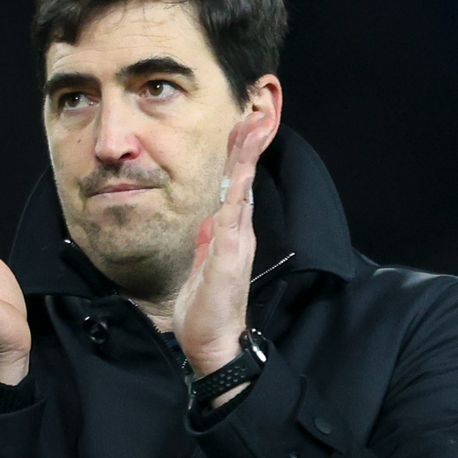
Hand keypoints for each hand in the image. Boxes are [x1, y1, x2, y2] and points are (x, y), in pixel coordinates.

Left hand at [173, 112, 274, 398]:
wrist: (214, 343)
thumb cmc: (206, 310)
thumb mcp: (203, 267)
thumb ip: (207, 243)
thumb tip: (207, 222)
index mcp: (232, 233)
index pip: (236, 186)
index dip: (238, 156)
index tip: (242, 127)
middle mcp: (240, 232)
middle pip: (244, 179)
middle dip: (249, 145)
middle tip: (255, 113)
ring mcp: (237, 241)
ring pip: (242, 189)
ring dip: (246, 157)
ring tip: (252, 126)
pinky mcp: (230, 254)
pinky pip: (234, 215)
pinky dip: (237, 190)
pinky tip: (239, 170)